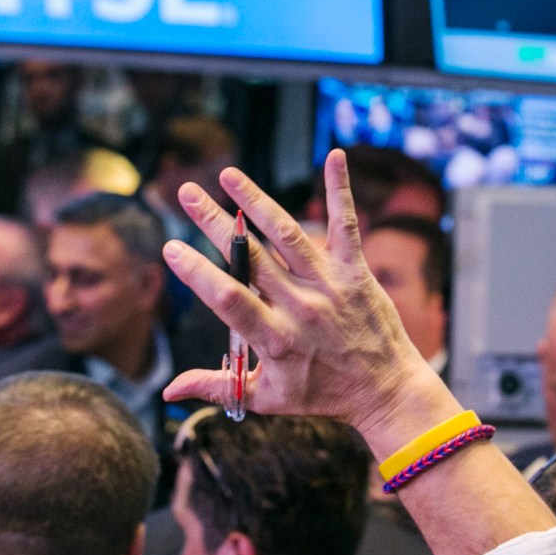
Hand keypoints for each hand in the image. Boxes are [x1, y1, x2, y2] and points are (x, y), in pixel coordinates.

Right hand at [162, 149, 437, 438]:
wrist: (385, 391)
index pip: (228, 300)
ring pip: (288, 236)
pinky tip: (334, 156)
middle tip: (187, 193)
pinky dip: (340, 191)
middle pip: (251, 259)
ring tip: (228, 175)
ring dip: (256, 201)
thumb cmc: (321, 395)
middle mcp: (300, 308)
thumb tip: (169, 391)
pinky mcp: (354, 271)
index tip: (171, 247)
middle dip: (215, 223)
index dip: (198, 274)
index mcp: (275, 340)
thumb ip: (216, 386)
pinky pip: (345, 226)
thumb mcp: (265, 398)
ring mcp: (329, 286)